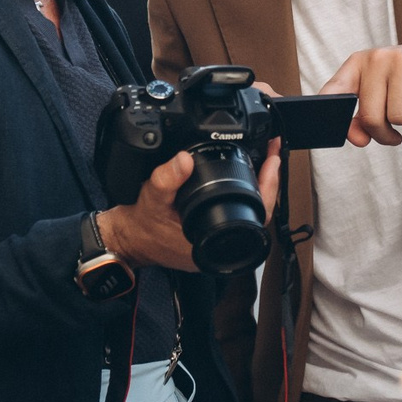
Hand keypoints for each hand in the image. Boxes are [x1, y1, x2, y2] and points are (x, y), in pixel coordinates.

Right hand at [96, 143, 282, 271]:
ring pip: (250, 214)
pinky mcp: (214, 236)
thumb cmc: (141, 225)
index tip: (272, 160)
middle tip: (273, 153)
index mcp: (213, 244)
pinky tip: (246, 177)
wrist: (129, 239)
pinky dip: (244, 195)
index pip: (256, 217)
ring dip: (258, 187)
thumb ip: (166, 179)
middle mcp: (221, 247)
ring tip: (266, 160)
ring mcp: (219, 243)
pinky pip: (238, 214)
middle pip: (259, 213)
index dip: (268, 187)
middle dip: (268, 181)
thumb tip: (184, 160)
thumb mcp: (151, 197)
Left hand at [319, 41, 401, 146]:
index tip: (341, 135)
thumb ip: (359, 120)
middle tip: (391, 133)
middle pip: (371, 118)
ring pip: (398, 117)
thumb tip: (360, 140)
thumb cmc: (401, 83)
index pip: (334, 92)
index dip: (334, 118)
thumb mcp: (376, 95)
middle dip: (383, 134)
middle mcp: (376, 58)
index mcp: (356, 64)